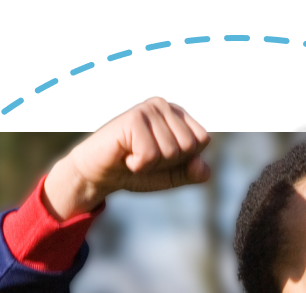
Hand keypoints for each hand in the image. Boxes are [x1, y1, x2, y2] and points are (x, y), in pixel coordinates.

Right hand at [43, 97, 210, 219]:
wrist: (102, 174)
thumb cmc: (139, 170)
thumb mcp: (173, 175)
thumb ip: (193, 172)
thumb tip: (202, 166)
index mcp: (178, 114)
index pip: (203, 139)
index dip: (186, 158)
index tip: (164, 157)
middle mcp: (164, 104)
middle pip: (189, 146)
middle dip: (169, 162)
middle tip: (146, 157)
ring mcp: (148, 108)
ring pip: (172, 151)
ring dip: (153, 164)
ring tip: (135, 155)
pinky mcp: (133, 118)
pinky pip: (151, 155)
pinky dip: (139, 165)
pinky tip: (126, 156)